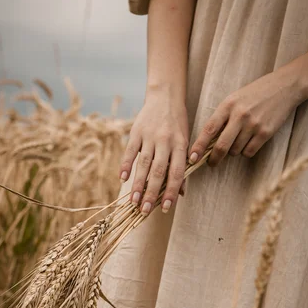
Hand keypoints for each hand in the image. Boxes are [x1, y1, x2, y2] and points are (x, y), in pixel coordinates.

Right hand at [120, 88, 188, 214]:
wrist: (165, 96)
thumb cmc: (177, 124)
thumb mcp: (185, 142)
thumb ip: (182, 167)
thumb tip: (180, 193)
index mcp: (180, 145)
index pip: (176, 173)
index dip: (170, 192)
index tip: (165, 208)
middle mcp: (165, 141)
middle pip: (158, 171)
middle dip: (151, 193)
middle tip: (144, 211)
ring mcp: (149, 136)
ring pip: (143, 164)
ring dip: (138, 184)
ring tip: (133, 201)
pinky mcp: (136, 131)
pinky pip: (130, 151)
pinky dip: (126, 165)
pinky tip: (122, 179)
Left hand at [189, 67, 303, 165]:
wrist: (284, 87)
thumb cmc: (255, 94)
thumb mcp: (234, 99)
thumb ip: (222, 117)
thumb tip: (208, 142)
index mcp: (228, 105)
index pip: (209, 130)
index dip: (198, 146)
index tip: (191, 158)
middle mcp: (240, 115)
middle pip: (221, 146)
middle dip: (214, 159)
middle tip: (211, 163)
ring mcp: (253, 125)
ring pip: (235, 151)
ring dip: (233, 151)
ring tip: (239, 139)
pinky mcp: (265, 133)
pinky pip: (249, 152)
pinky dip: (246, 151)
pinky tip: (250, 141)